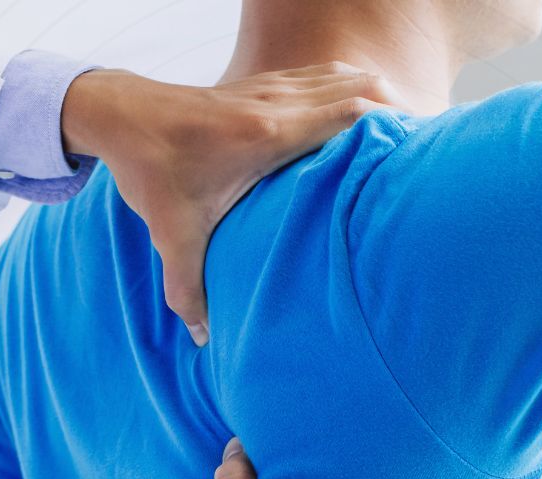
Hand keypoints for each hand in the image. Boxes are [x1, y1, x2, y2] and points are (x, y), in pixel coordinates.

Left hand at [60, 65, 398, 344]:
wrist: (120, 116)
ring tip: (399, 131)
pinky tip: (357, 111)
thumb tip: (203, 338)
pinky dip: (348, 88)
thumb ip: (188, 289)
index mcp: (265, 136)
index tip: (416, 149)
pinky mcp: (260, 86)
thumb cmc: (149, 170)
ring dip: (375, 98)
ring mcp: (269, 88)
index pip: (347, 114)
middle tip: (420, 146)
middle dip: (397, 112)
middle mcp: (275, 104)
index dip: (390, 124)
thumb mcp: (171, 235)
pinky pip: (321, 76)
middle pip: (360, 89)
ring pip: (344, 76)